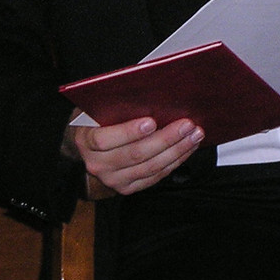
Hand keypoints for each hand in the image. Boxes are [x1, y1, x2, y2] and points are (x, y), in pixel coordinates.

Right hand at [67, 114, 203, 195]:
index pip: (105, 139)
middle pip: (135, 154)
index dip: (129, 131)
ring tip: (194, 134)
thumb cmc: (96, 118)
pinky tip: (187, 148)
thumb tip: (149, 91)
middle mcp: (96, 164)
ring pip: (150, 167)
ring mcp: (112, 179)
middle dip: (165, 139)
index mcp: (85, 141)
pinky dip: (174, 162)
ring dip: (176, 151)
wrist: (87, 145)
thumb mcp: (97, 106)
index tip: (151, 121)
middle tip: (187, 124)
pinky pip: (155, 176)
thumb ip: (115, 102)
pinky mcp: (127, 188)